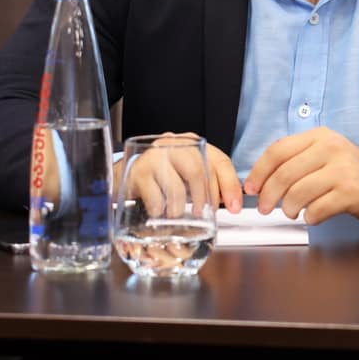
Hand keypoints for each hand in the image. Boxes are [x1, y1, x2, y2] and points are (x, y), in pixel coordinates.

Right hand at [112, 134, 244, 214]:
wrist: (123, 177)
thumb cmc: (160, 178)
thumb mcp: (185, 176)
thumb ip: (207, 182)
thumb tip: (231, 202)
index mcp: (191, 144)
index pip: (219, 161)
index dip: (230, 185)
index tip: (235, 207)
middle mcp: (174, 144)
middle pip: (198, 171)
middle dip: (205, 198)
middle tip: (204, 215)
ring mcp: (154, 156)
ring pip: (177, 186)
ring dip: (180, 208)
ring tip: (177, 215)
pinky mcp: (138, 172)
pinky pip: (156, 198)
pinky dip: (161, 211)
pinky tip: (159, 212)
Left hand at [243, 127, 358, 225]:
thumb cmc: (349, 172)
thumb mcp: (323, 155)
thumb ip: (296, 161)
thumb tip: (261, 181)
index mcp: (319, 137)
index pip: (278, 150)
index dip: (260, 171)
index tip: (252, 188)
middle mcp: (331, 148)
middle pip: (285, 173)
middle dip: (269, 195)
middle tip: (265, 208)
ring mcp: (343, 170)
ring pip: (299, 192)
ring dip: (289, 208)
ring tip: (291, 212)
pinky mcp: (352, 192)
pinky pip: (318, 208)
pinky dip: (309, 217)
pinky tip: (312, 216)